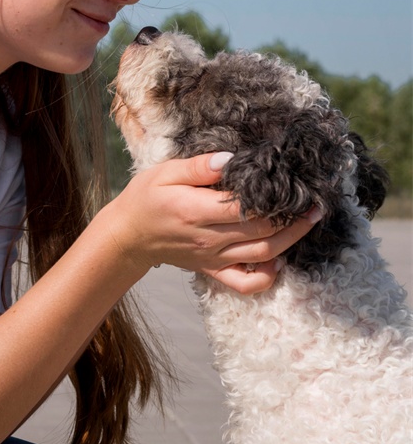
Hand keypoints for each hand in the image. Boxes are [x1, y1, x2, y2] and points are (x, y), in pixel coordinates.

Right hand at [105, 152, 321, 294]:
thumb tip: (231, 160)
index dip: (278, 199)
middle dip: (295, 218)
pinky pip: (245, 282)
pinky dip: (267, 276)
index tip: (298, 185)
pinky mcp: (211, 269)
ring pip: (263, 255)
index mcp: (196, 210)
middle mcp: (208, 238)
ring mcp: (212, 257)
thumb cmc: (145, 199)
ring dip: (292, 241)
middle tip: (315, 202)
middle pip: (264, 232)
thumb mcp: (164, 172)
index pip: (248, 208)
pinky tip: (278, 259)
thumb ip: (198, 166)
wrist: (128, 235)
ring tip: (309, 222)